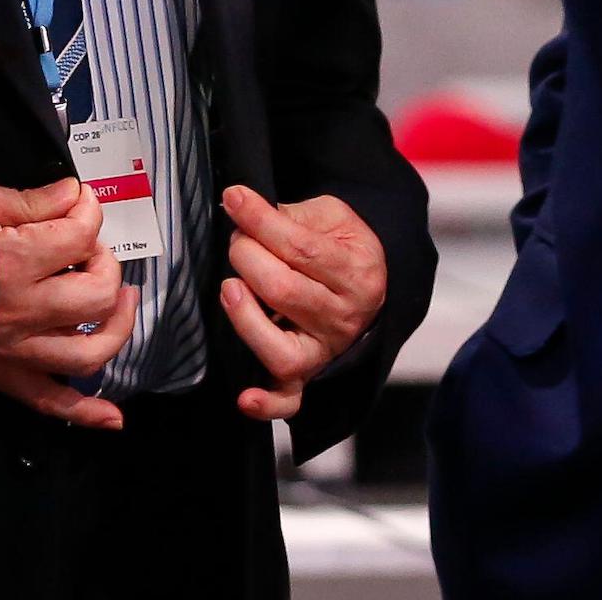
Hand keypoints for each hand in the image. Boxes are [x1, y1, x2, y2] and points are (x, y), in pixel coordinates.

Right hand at [0, 177, 137, 431]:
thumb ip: (28, 201)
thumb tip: (72, 193)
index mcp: (12, 263)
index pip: (78, 236)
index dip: (88, 211)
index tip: (77, 200)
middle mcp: (21, 313)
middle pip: (97, 294)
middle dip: (105, 263)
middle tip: (88, 248)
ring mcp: (15, 351)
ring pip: (89, 353)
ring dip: (116, 326)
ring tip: (122, 299)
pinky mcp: (2, 377)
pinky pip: (51, 404)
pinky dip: (86, 413)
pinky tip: (115, 418)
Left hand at [219, 186, 387, 421]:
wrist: (371, 284)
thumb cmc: (343, 247)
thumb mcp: (332, 217)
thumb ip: (291, 215)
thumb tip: (243, 209)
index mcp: (356, 272)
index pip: (301, 249)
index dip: (260, 221)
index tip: (233, 198)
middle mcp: (344, 318)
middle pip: (284, 292)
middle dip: (247, 256)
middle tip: (238, 241)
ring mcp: (324, 351)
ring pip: (280, 349)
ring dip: (244, 317)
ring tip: (230, 288)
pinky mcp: (306, 376)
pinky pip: (288, 401)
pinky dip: (266, 404)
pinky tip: (244, 396)